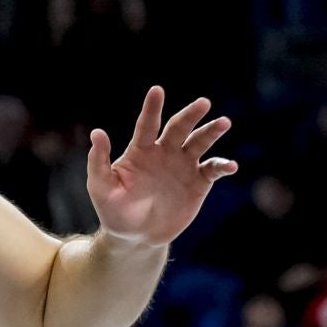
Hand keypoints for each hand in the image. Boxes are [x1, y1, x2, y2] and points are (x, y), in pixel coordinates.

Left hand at [87, 87, 236, 247]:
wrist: (136, 236)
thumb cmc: (113, 210)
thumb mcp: (100, 187)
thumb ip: (98, 160)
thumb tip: (97, 132)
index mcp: (140, 150)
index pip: (147, 124)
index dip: (152, 108)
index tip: (157, 90)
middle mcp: (164, 152)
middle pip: (179, 128)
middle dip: (191, 115)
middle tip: (203, 103)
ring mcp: (183, 166)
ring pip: (200, 143)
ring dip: (211, 132)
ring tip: (223, 123)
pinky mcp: (198, 182)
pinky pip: (212, 170)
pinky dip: (222, 166)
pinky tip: (230, 166)